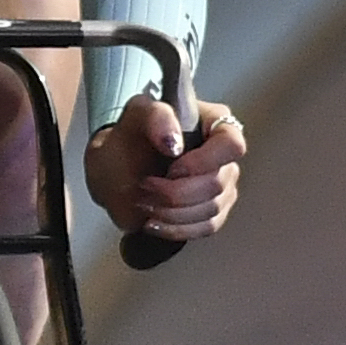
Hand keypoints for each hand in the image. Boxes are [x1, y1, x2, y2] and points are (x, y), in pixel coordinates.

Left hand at [83, 91, 245, 244]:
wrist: (114, 169)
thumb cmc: (128, 139)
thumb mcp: (134, 117)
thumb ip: (155, 117)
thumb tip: (174, 142)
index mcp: (213, 123)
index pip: (231, 144)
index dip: (203, 162)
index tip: (172, 169)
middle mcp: (222, 155)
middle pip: (218, 183)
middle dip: (175, 191)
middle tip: (146, 185)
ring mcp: (221, 185)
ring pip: (212, 208)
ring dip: (172, 211)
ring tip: (144, 202)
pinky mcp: (212, 211)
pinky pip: (207, 227)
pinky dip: (177, 228)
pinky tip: (154, 221)